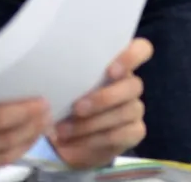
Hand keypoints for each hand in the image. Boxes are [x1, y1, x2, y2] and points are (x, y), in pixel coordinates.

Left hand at [52, 38, 153, 168]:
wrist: (68, 140)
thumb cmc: (65, 104)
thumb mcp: (61, 89)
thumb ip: (62, 81)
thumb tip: (49, 88)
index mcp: (117, 65)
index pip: (141, 49)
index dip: (132, 56)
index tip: (111, 70)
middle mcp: (130, 85)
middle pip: (134, 85)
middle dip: (104, 98)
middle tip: (77, 108)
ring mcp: (135, 109)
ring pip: (126, 111)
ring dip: (93, 122)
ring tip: (63, 130)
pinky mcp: (135, 132)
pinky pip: (122, 134)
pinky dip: (95, 138)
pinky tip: (74, 141)